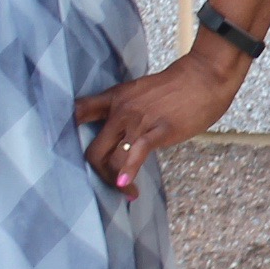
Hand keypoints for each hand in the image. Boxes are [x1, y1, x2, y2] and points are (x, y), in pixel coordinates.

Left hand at [74, 51, 243, 199]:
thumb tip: (121, 136)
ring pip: (110, 158)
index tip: (66, 152)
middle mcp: (120, 110)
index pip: (77, 111)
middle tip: (110, 183)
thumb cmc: (176, 86)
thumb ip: (127, 111)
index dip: (65, 131)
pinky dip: (128, 173)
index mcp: (115, 98)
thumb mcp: (141, 94)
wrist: (204, 76)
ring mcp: (138, 120)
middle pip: (91, 149)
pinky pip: (136, 154)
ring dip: (115, 181)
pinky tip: (128, 186)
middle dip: (98, 173)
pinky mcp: (158, 130)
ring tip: (128, 192)